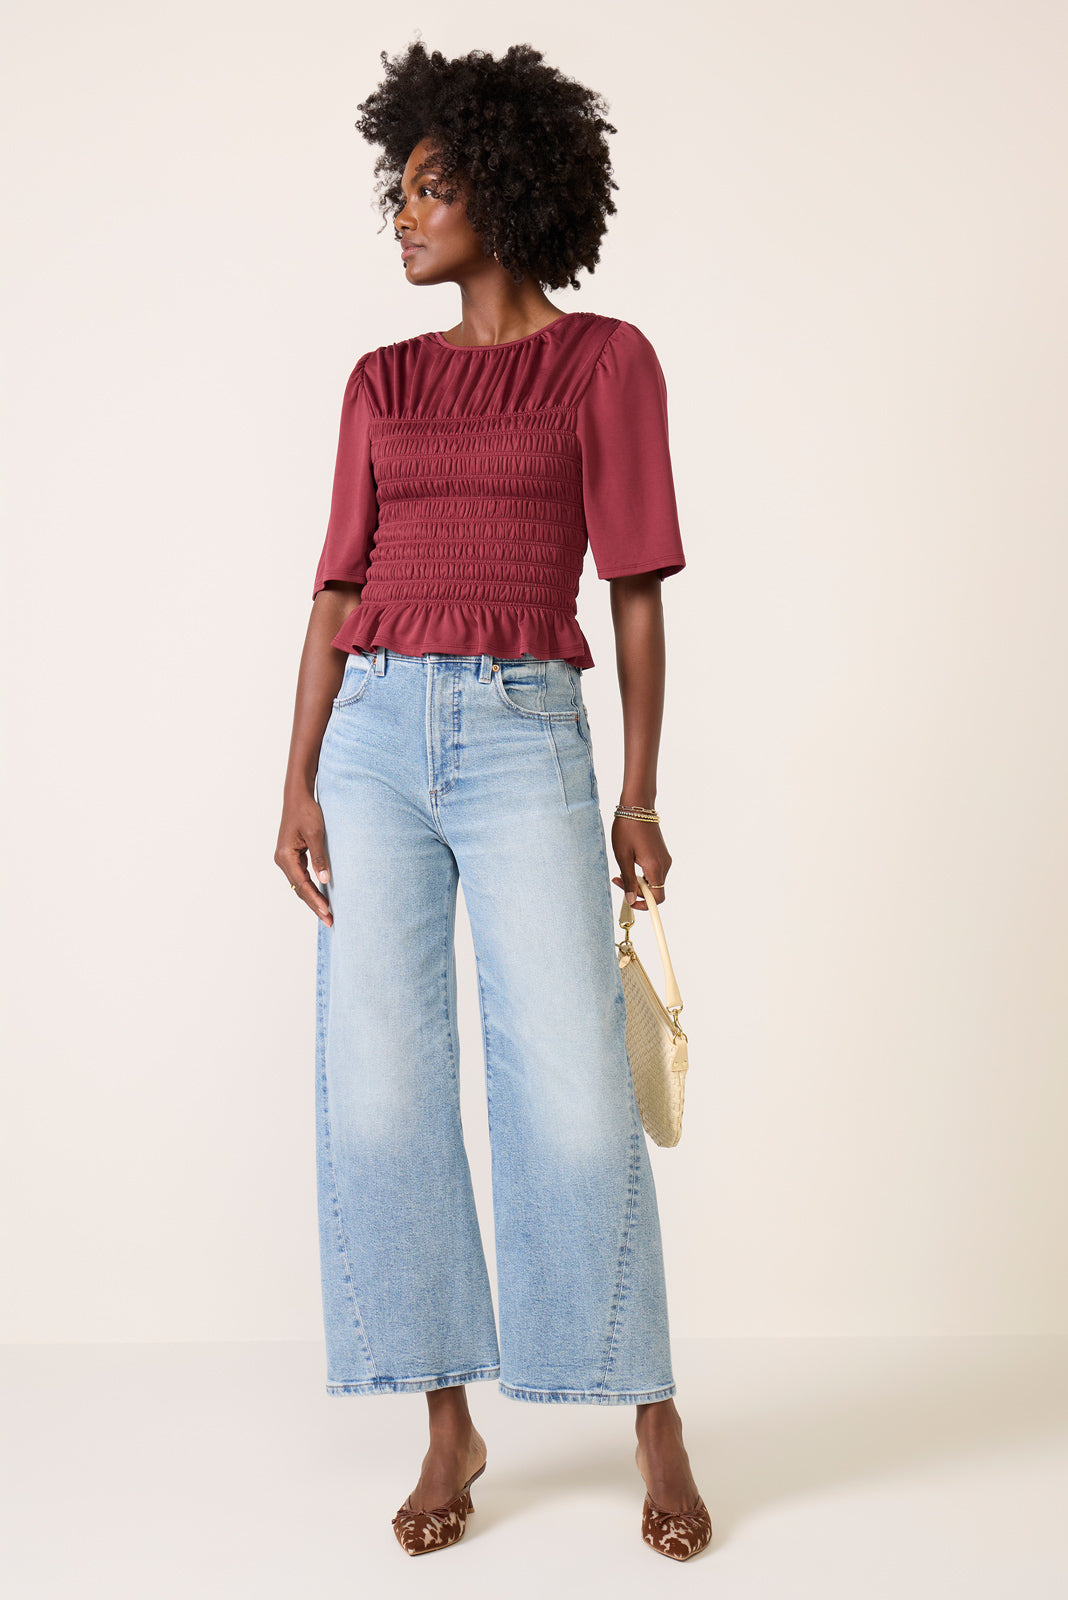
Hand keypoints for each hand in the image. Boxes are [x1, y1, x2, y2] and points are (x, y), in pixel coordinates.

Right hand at [275, 790, 333, 923]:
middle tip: (330, 921)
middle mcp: (282, 860)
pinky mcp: (292, 856)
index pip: (302, 885)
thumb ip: (320, 858)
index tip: (328, 912)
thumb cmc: (307, 812)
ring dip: (313, 898)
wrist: (298, 796)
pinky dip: (311, 888)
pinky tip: (321, 896)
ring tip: (327, 914)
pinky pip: (301, 876)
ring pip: (300, 884)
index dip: (315, 900)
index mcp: (285, 856)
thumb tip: (325, 881)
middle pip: (300, 889)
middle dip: (315, 905)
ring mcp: (286, 859)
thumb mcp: (316, 834)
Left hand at [611, 816, 670, 910]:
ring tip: (621, 869)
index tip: (629, 901)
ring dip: (638, 881)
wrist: (638, 806)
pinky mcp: (661, 854)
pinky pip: (654, 871)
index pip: (657, 898)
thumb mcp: (622, 856)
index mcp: (655, 867)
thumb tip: (631, 899)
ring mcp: (664, 858)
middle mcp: (664, 865)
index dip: (644, 905)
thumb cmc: (627, 829)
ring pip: (653, 881)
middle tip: (617, 880)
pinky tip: (630, 862)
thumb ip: (628, 880)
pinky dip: (642, 873)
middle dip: (636, 891)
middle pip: (655, 890)